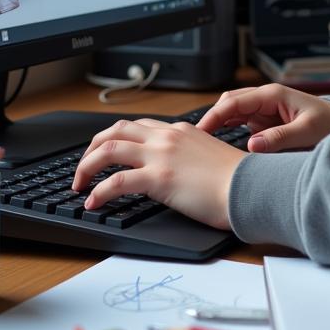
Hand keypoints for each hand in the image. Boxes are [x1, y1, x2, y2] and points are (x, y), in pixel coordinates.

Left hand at [71, 119, 245, 229]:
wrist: (251, 187)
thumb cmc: (238, 180)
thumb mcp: (209, 157)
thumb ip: (188, 156)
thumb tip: (176, 171)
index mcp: (179, 131)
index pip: (137, 126)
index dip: (114, 138)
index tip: (104, 153)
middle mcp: (167, 137)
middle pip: (115, 130)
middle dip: (92, 147)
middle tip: (83, 168)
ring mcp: (161, 155)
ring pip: (108, 149)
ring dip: (86, 166)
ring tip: (79, 184)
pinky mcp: (159, 178)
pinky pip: (117, 181)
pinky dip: (98, 192)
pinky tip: (92, 203)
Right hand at [196, 83, 329, 152]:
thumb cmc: (328, 124)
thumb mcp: (307, 132)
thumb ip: (280, 138)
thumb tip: (252, 145)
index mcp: (272, 95)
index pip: (235, 101)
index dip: (215, 115)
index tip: (201, 131)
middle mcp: (264, 98)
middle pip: (229, 103)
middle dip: (212, 118)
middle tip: (197, 140)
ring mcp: (263, 109)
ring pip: (232, 112)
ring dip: (218, 124)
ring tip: (204, 144)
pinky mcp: (264, 120)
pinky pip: (240, 122)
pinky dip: (228, 130)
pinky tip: (219, 143)